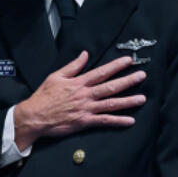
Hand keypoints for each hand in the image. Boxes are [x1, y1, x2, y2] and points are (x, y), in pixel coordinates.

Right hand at [13, 52, 145, 148]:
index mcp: (79, 83)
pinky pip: (104, 121)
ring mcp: (86, 108)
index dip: (116, 66)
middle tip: (142, 76)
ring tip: (142, 98)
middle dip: (128, 81)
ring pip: (111, 103)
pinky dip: (118, 121)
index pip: (101, 72)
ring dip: (128, 101)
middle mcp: (85, 95)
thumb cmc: (43, 97)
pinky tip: (130, 121)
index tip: (128, 61)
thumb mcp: (56, 76)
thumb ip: (73, 66)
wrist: (34, 116)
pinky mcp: (84, 122)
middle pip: (110, 86)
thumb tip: (85, 55)